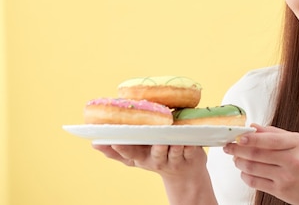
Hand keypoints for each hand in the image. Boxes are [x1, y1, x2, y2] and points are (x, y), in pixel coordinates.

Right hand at [92, 144, 206, 177]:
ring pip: (173, 153)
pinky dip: (190, 145)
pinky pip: (190, 150)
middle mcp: (157, 160)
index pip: (130, 155)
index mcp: (141, 158)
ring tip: (173, 139)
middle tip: (155, 142)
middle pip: (155, 155)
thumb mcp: (137, 155)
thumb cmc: (156, 155)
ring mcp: (174, 160)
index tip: (114, 141)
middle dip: (155, 149)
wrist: (185, 173)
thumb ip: (119, 149)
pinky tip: (189, 140)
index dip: (122, 149)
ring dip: (173, 146)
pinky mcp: (190, 157)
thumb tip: (94, 141)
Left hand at [223, 124, 298, 204]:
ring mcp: (286, 177)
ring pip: (253, 168)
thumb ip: (276, 134)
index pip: (268, 140)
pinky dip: (246, 176)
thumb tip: (253, 127)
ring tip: (235, 158)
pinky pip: (256, 182)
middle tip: (228, 146)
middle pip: (257, 154)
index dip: (249, 138)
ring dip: (239, 162)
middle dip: (238, 149)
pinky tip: (245, 171)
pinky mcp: (281, 191)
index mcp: (297, 144)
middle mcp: (292, 160)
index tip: (237, 136)